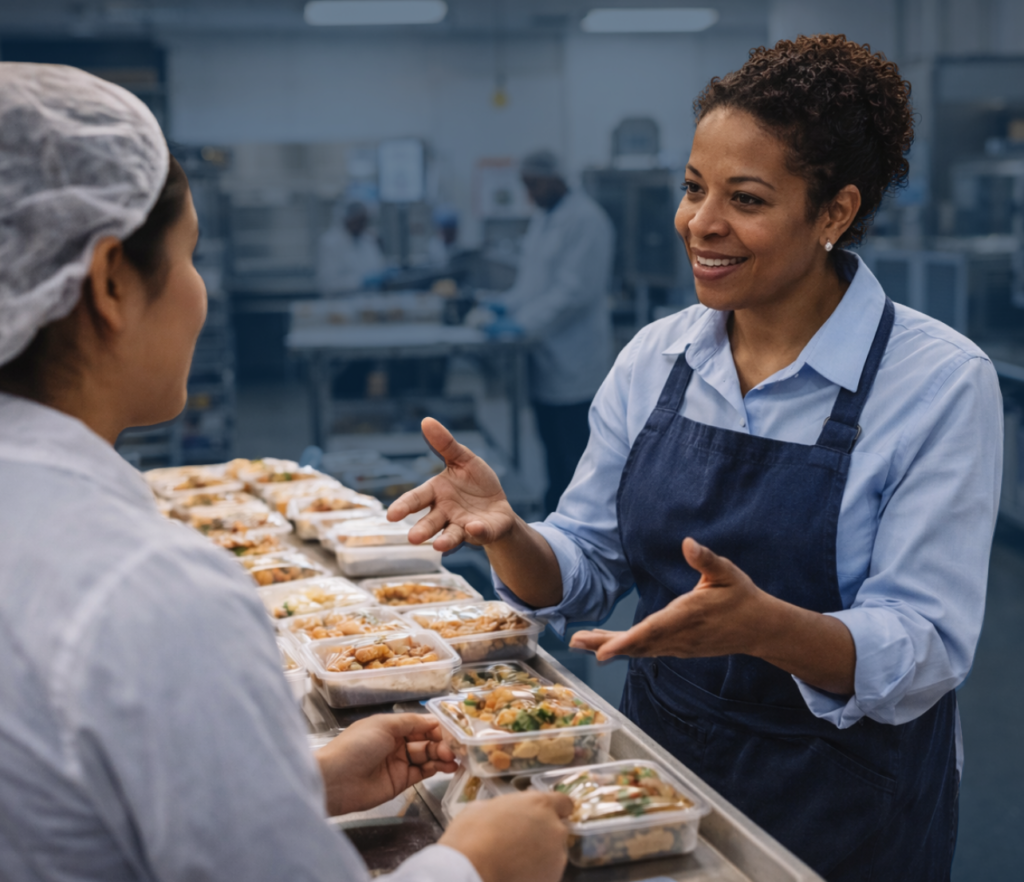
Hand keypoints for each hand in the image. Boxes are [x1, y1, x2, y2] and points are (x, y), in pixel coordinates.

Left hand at [315, 713, 457, 815]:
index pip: (419, 724)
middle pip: (425, 741)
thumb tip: (433, 720)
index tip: (453, 730)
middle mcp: (396, 743)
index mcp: (390, 726)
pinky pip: (422, 773)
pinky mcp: (400, 782)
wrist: (336, 780)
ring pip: (427, 757)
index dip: (436, 727)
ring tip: (454, 759)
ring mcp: (399, 763)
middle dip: (441, 743)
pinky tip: (447, 767)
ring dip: (441, 756)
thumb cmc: (356, 746)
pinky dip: (435, 769)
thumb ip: (411, 723)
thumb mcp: (383, 725)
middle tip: (454, 749)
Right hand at [388, 417, 518, 552]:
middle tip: (413, 538)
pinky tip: (474, 527)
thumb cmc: (475, 482)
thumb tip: (426, 421)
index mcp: (436, 493)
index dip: (404, 507)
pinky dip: (477, 532)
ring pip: (451, 534)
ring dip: (445, 540)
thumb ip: (445, 444)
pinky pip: (480, 533)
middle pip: (430, 522)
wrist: (497, 505)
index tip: (391, 515)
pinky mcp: (483, 532)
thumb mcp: (463, 459)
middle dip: (422, 530)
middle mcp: (445, 513)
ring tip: (438, 546)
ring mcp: (462, 525)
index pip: (416, 499)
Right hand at [440, 791, 572, 881]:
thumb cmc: (472, 836)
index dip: (554, 809)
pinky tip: (515, 874)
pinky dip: (535, 874)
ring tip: (514, 862)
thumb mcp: (483, 808)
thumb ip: (504, 807)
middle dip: (542, 834)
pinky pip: (546, 873)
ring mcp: (556, 857)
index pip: (564, 803)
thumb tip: (504, 813)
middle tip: (519, 841)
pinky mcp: (552, 879)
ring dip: (539, 856)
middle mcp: (554, 829)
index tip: (544, 815)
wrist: (471, 871)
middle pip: (556, 829)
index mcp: (540, 804)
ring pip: (553, 854)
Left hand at [570, 538, 771, 661]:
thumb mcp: (727, 573)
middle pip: (638, 644)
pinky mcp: (678, 648)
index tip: (603, 651)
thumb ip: (706, 559)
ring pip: (639, 649)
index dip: (626, 642)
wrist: (760, 628)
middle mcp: (680, 635)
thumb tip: (687, 542)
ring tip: (580, 641)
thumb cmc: (741, 596)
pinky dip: (625, 648)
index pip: (652, 631)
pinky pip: (647, 650)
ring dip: (609, 646)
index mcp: (688, 615)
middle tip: (576, 641)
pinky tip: (604, 644)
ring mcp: (679, 645)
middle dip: (605, 644)